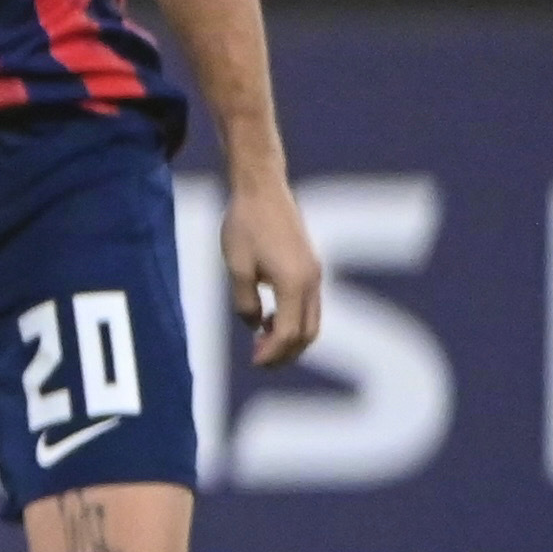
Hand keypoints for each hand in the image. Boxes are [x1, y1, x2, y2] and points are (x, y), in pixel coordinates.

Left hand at [224, 170, 324, 369]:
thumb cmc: (245, 225)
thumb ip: (245, 302)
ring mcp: (315, 274)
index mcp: (294, 284)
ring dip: (291, 338)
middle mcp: (312, 282)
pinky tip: (268, 319)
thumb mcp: (236, 267)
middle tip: (258, 359)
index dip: (272, 353)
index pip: (288, 334)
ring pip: (312, 321)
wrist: (262, 190)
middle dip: (285, 353)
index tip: (253, 362)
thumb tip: (254, 327)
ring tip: (262, 343)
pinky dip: (294, 321)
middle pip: (307, 333)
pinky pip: (310, 306)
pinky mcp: (311, 267)